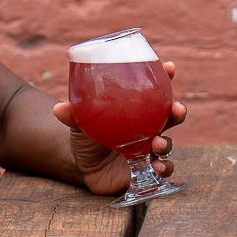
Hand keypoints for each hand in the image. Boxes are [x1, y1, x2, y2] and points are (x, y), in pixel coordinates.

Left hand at [52, 61, 187, 195]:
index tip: (170, 67)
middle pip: (170, 117)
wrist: (81, 165)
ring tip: (158, 143)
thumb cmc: (85, 137)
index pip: (156, 91)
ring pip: (167, 144)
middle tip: (176, 109)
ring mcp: (148, 149)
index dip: (166, 78)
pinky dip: (163, 169)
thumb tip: (59, 108)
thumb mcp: (79, 123)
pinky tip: (157, 168)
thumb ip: (73, 115)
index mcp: (137, 111)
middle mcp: (147, 128)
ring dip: (167, 142)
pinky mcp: (146, 169)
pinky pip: (162, 170)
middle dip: (178, 111)